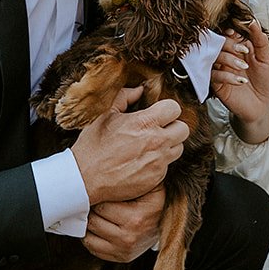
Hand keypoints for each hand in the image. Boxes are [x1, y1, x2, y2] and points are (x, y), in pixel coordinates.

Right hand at [71, 86, 188, 203]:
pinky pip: (168, 166)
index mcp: (144, 123)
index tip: (159, 113)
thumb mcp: (105, 114)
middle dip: (173, 127)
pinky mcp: (156, 178)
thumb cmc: (93, 146)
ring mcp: (158, 162)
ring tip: (152, 145)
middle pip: (183, 129)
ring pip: (179, 148)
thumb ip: (124, 97)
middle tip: (159, 129)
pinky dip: (160, 163)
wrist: (85, 178)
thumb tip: (138, 90)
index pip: (175, 108)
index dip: (167, 109)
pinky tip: (143, 161)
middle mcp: (156, 142)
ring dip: (169, 145)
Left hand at [82, 184, 165, 263]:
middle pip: (93, 222)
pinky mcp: (122, 257)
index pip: (100, 207)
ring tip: (96, 214)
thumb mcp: (148, 185)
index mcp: (135, 219)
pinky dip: (91, 238)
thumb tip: (101, 172)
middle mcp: (129, 238)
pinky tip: (99, 227)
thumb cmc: (155, 198)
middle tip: (94, 201)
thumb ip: (127, 179)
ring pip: (89, 237)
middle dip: (91, 210)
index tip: (97, 191)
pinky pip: (94, 249)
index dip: (97, 197)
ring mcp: (125, 250)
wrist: (172, 221)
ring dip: (89, 225)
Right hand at [210, 19, 268, 143]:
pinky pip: (214, 76)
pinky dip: (227, 76)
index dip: (232, 31)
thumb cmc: (266, 82)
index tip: (238, 33)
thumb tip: (254, 22)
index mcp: (238, 47)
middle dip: (229, 43)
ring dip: (229, 59)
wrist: (264, 106)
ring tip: (245, 68)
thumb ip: (261, 41)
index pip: (228, 33)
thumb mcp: (268, 59)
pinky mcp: (217, 84)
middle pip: (218, 42)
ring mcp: (221, 70)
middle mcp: (227, 56)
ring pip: (214, 57)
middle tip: (244, 50)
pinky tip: (241, 81)